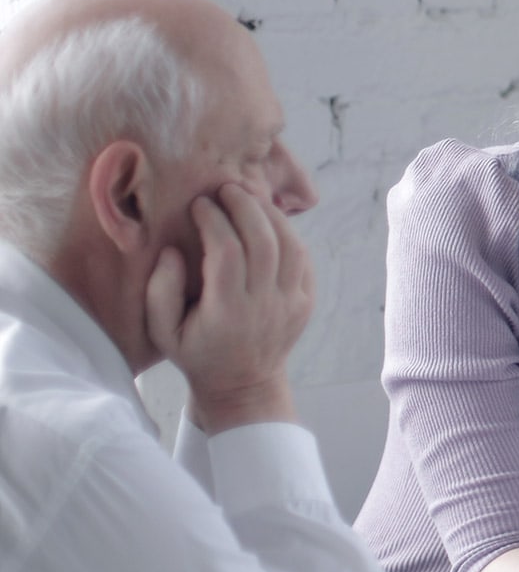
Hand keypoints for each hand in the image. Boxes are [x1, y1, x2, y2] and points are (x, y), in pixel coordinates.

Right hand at [146, 183, 312, 432]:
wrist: (243, 383)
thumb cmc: (195, 352)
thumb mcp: (162, 331)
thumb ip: (160, 291)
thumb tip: (173, 250)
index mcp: (226, 312)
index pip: (226, 254)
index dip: (214, 222)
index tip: (199, 204)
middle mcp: (264, 305)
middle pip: (264, 243)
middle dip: (246, 208)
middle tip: (227, 188)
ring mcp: (291, 303)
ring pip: (290, 247)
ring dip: (270, 216)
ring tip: (248, 197)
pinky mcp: (306, 300)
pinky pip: (303, 259)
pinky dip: (287, 234)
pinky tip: (267, 221)